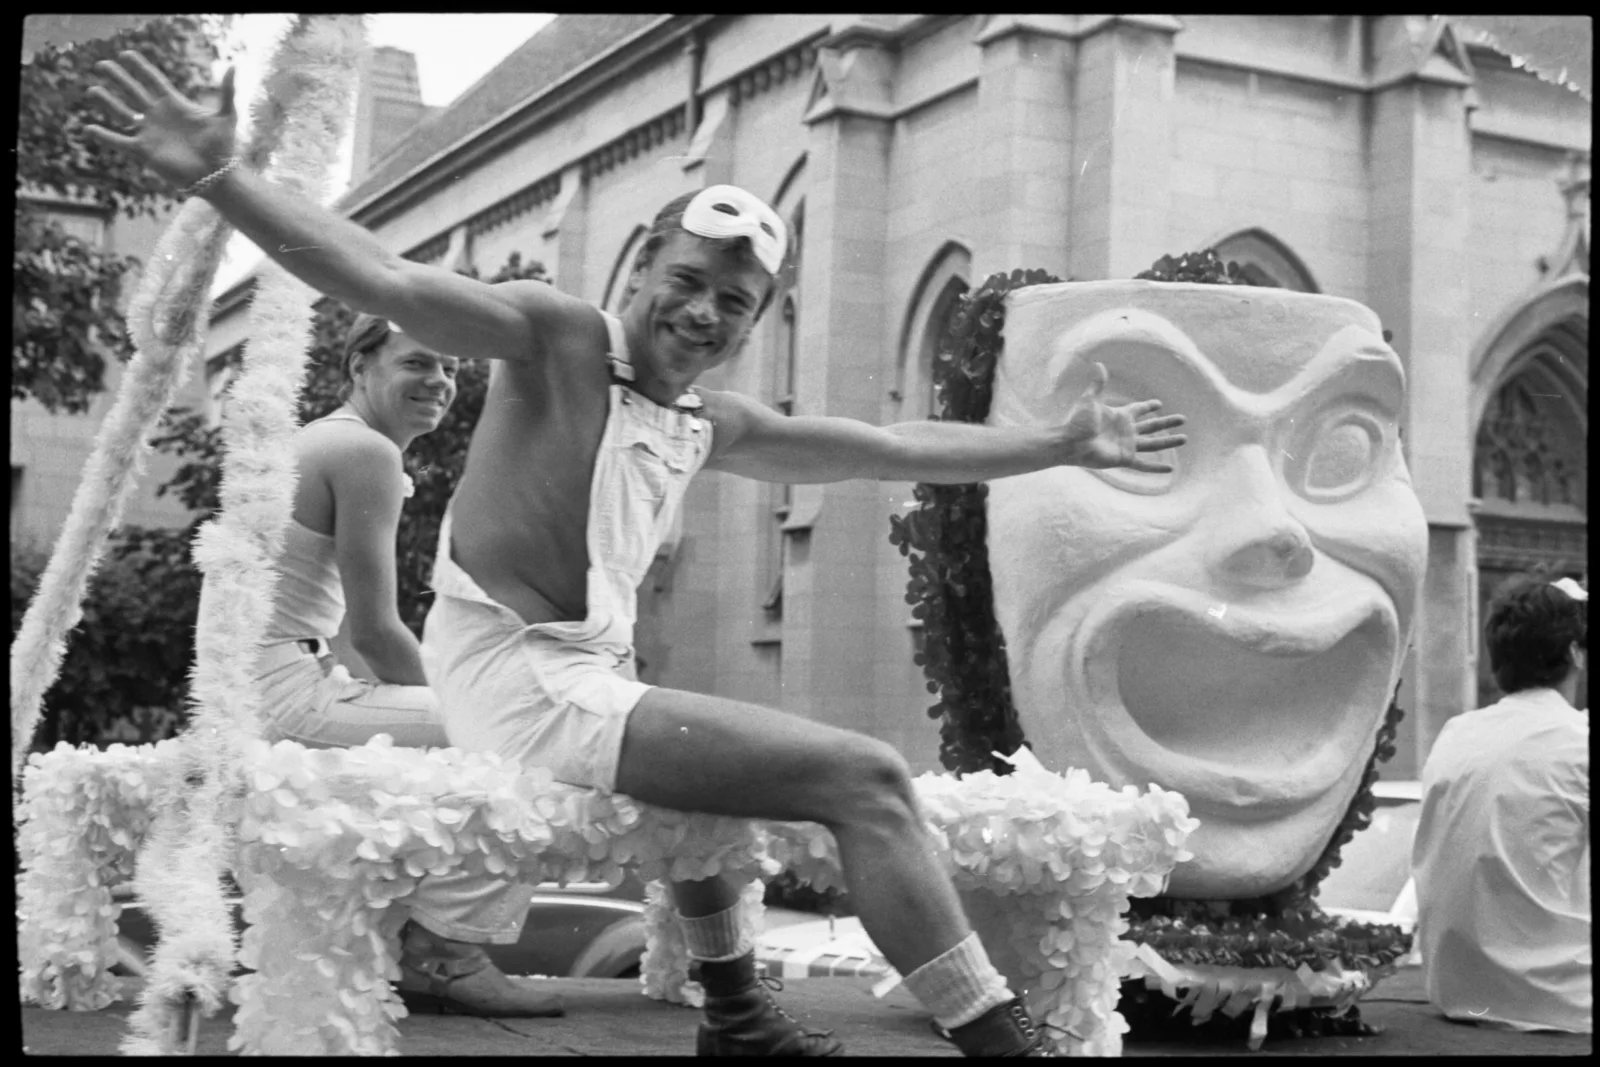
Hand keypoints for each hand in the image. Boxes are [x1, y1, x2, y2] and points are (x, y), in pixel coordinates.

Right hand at [84, 51, 237, 190]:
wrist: (217, 174)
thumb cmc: (223, 147)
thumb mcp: (226, 116)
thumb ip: (227, 91)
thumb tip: (234, 67)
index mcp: (175, 104)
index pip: (153, 80)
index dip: (140, 67)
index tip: (126, 54)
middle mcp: (158, 116)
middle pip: (133, 91)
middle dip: (118, 78)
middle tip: (102, 65)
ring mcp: (150, 133)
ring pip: (123, 113)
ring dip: (107, 102)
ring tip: (92, 90)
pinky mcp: (145, 151)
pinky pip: (120, 142)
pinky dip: (105, 136)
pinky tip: (89, 128)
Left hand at [1058, 362, 1187, 472]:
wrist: (1071, 443)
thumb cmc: (1078, 422)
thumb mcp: (1089, 400)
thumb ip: (1097, 384)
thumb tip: (1098, 363)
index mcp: (1120, 416)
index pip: (1138, 409)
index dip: (1148, 406)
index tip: (1158, 404)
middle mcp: (1126, 431)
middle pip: (1152, 426)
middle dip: (1167, 422)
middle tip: (1183, 419)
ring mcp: (1126, 445)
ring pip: (1153, 444)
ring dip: (1169, 441)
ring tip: (1185, 438)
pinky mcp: (1124, 458)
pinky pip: (1143, 465)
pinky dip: (1156, 468)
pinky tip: (1170, 469)